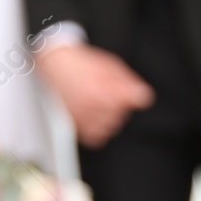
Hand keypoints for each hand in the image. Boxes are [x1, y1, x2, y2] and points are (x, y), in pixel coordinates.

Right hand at [36, 43, 154, 147]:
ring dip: (111, 116)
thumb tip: (145, 97)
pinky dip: (100, 128)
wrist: (55, 66)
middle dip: (119, 104)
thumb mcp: (109, 65)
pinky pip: (97, 136)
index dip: (136, 95)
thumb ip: (128, 82)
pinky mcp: (76, 126)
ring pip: (112, 127)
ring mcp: (83, 118)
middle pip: (123, 114)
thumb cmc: (82, 64)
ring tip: (100, 102)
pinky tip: (95, 115)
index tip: (136, 94)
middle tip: (107, 91)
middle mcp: (92, 106)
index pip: (135, 99)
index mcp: (102, 89)